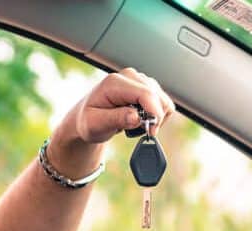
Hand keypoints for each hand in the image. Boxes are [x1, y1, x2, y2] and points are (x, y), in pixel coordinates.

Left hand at [48, 68, 175, 175]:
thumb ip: (115, 119)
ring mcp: (140, 80)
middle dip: (154, 118)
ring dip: (156, 117)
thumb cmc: (89, 120)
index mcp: (115, 83)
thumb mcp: (95, 124)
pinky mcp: (147, 87)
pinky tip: (142, 120)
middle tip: (139, 131)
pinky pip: (163, 103)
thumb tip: (136, 117)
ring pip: (164, 100)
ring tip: (137, 125)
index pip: (146, 94)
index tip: (151, 131)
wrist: (87, 118)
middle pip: (158, 97)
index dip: (154, 114)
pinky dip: (157, 115)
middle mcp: (130, 77)